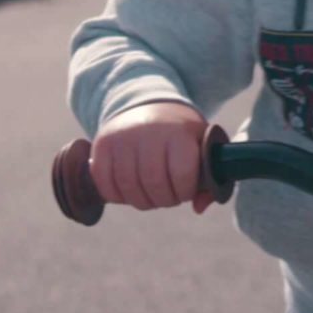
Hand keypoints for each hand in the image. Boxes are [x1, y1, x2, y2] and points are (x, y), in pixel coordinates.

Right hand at [90, 101, 212, 212]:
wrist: (148, 104)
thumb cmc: (181, 133)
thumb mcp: (202, 146)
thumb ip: (209, 178)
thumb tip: (198, 208)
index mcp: (179, 132)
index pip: (182, 175)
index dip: (185, 191)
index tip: (185, 189)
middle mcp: (149, 132)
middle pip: (154, 184)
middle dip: (164, 199)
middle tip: (168, 195)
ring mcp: (122, 137)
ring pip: (128, 187)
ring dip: (142, 200)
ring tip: (151, 194)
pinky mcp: (102, 144)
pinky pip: (105, 183)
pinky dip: (117, 195)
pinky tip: (130, 191)